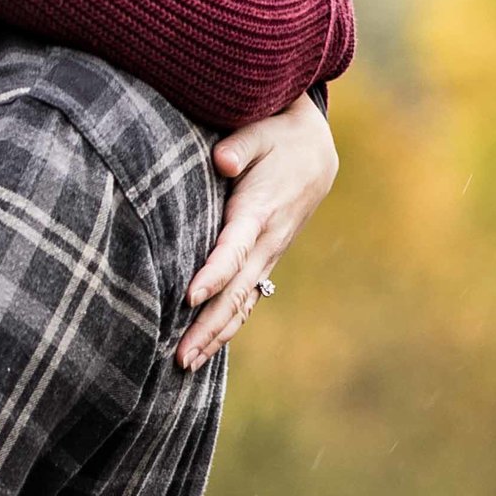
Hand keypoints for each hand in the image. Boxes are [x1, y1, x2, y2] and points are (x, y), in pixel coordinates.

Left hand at [178, 91, 338, 369]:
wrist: (315, 151)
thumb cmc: (278, 136)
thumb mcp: (262, 130)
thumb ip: (241, 145)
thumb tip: (223, 161)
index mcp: (260, 210)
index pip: (235, 248)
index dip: (213, 274)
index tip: (189, 297)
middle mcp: (267, 241)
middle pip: (236, 291)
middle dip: (207, 325)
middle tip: (179, 356)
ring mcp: (269, 256)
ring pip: (241, 303)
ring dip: (214, 335)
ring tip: (184, 365)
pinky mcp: (266, 262)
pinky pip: (246, 300)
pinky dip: (227, 326)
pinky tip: (205, 350)